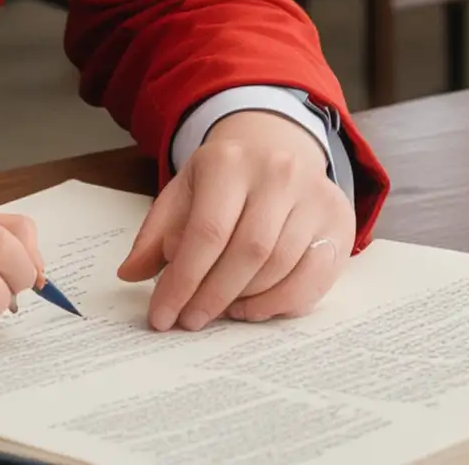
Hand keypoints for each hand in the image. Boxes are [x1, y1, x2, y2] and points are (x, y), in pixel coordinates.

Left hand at [117, 109, 354, 331]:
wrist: (274, 147)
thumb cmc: (223, 179)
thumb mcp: (184, 191)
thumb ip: (156, 232)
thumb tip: (129, 273)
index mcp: (228, 161)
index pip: (206, 232)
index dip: (182, 280)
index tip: (162, 315)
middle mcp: (276, 173)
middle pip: (245, 251)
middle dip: (212, 295)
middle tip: (189, 321)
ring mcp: (313, 194)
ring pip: (280, 265)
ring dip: (246, 300)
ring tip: (219, 313)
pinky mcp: (339, 219)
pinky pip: (315, 275)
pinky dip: (283, 302)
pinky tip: (254, 309)